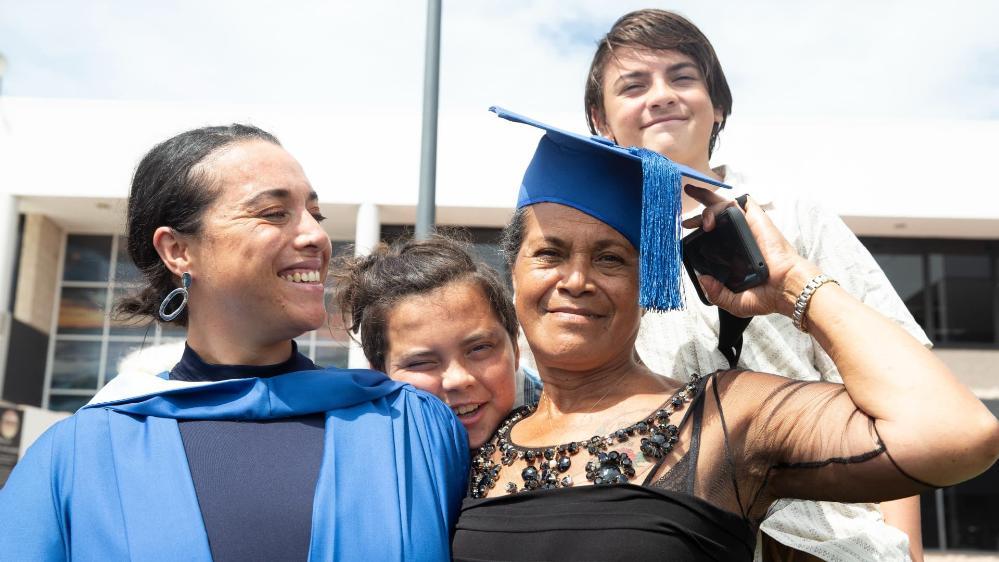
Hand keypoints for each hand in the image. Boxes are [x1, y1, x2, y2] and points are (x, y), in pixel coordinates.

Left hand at [681, 185, 819, 317]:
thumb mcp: (735, 302)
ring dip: (705, 208)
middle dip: (698, 213)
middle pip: (717, 216)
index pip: (715, 238)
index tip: (687, 236)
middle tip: (684, 221)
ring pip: (722, 206)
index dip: (700, 233)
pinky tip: (710, 222)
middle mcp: (739, 239)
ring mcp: (747, 227)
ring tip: (692, 222)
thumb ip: (716, 294)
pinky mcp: (755, 219)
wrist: (787, 288)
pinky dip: (719, 206)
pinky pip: (736, 203)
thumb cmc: (768, 296)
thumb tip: (703, 279)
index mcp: (734, 256)